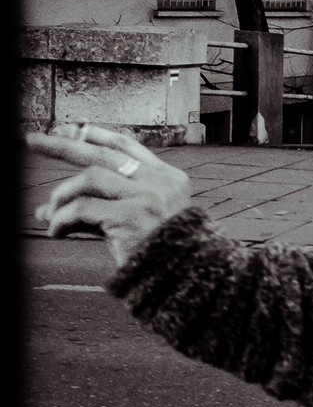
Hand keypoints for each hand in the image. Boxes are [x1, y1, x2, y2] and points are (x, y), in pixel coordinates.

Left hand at [27, 125, 191, 264]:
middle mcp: (160, 182)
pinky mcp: (131, 215)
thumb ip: (97, 209)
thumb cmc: (159, 253)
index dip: (98, 136)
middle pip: (104, 154)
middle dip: (63, 145)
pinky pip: (82, 208)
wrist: (185, 276)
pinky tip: (55, 231)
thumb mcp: (133, 222)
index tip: (72, 130)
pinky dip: (61, 219)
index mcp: (167, 178)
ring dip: (62, 194)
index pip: (128, 147)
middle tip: (32, 140)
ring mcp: (147, 197)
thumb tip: (46, 210)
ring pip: (90, 177)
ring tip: (51, 213)